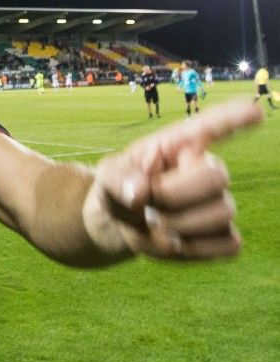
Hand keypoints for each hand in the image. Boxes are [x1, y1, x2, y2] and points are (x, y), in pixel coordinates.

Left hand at [84, 100, 263, 259]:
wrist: (118, 226)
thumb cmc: (119, 190)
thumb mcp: (107, 177)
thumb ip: (116, 178)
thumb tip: (142, 191)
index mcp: (179, 145)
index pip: (213, 125)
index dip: (236, 118)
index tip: (255, 112)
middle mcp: (206, 170)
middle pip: (216, 177)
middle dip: (174, 196)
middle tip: (146, 203)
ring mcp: (219, 203)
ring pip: (221, 214)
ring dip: (178, 225)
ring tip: (153, 223)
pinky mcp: (224, 235)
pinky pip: (228, 244)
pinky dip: (195, 249)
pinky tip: (174, 242)